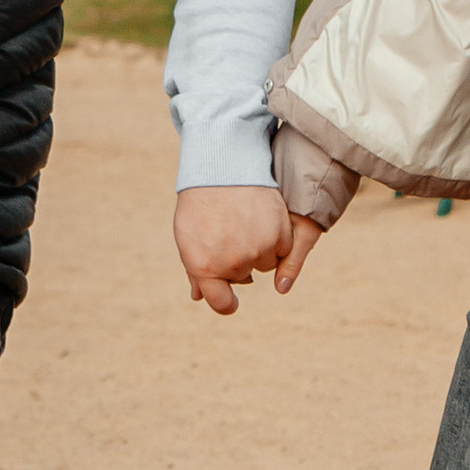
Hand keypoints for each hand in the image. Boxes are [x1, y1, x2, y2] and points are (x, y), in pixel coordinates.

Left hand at [175, 185, 316, 315]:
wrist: (222, 166)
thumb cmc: (200, 201)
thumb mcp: (187, 235)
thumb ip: (195, 269)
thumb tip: (198, 296)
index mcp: (205, 267)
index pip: (221, 303)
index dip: (226, 303)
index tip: (231, 301)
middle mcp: (233, 264)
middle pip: (243, 278)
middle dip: (237, 262)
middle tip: (228, 232)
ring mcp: (257, 251)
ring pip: (264, 263)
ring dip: (258, 249)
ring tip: (245, 220)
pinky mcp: (278, 236)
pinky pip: (282, 249)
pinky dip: (276, 238)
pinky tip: (262, 217)